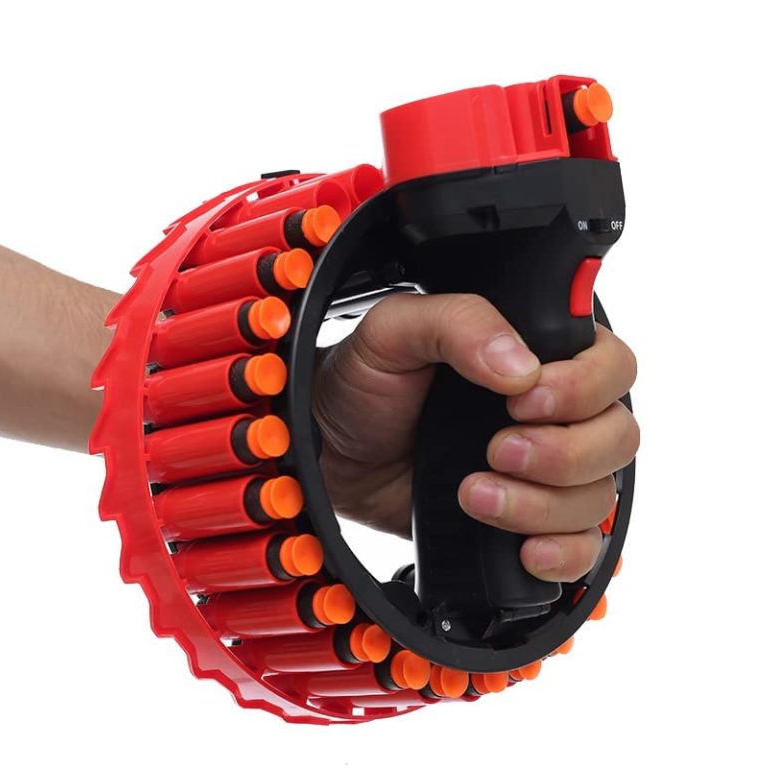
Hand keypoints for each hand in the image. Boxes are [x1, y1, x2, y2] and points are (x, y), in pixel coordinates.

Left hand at [312, 293, 638, 581]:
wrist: (333, 454)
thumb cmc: (364, 385)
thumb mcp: (396, 330)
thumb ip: (459, 324)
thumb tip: (521, 367)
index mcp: (534, 357)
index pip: (610, 367)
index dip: (581, 389)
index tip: (522, 401)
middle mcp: (550, 415)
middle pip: (617, 437)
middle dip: (562, 453)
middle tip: (495, 449)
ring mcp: (542, 472)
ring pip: (599, 496)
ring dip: (542, 504)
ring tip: (474, 495)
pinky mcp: (526, 521)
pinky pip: (583, 546)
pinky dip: (564, 553)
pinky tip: (523, 549)